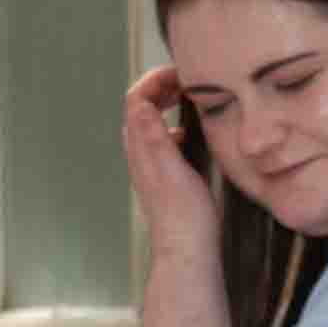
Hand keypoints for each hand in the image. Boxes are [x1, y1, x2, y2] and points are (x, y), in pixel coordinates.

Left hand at [119, 64, 219, 244]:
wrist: (187, 253)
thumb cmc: (184, 217)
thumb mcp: (172, 171)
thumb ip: (154, 137)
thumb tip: (138, 104)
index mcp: (141, 150)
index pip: (135, 100)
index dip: (154, 80)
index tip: (179, 72)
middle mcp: (141, 156)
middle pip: (140, 109)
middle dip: (159, 88)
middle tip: (185, 79)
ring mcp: (151, 167)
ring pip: (151, 125)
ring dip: (166, 105)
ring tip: (189, 98)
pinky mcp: (164, 178)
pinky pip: (163, 142)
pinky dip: (174, 127)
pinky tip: (192, 135)